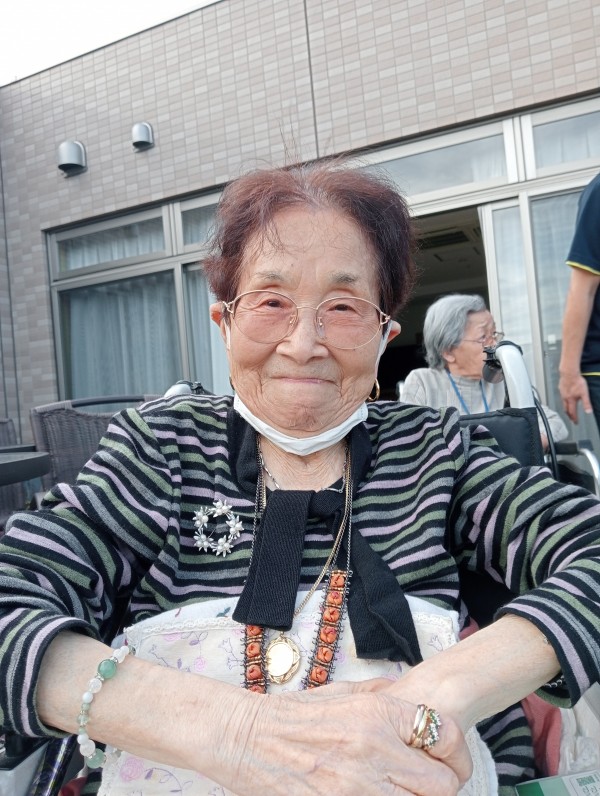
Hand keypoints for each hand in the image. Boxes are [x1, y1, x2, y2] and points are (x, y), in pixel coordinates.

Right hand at [213, 682, 471, 794]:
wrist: (245, 738)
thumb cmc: (291, 715)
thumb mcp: (339, 692)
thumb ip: (380, 694)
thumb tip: (409, 693)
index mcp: (377, 713)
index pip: (443, 735)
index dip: (449, 754)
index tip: (439, 760)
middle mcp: (375, 748)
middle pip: (440, 784)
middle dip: (436, 786)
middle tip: (417, 784)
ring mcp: (358, 786)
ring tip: (393, 789)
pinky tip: (369, 795)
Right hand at [559, 371, 592, 422]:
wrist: (569, 373)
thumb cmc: (577, 381)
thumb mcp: (584, 393)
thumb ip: (586, 403)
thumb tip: (588, 411)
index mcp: (571, 400)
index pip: (572, 412)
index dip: (574, 418)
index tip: (575, 422)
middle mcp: (565, 398)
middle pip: (566, 409)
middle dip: (569, 415)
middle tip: (571, 418)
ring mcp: (562, 393)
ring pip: (563, 403)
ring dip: (566, 408)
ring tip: (568, 410)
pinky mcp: (561, 388)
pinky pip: (562, 397)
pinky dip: (564, 401)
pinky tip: (566, 398)